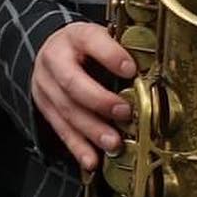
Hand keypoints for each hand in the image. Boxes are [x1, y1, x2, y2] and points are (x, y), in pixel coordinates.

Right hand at [31, 21, 134, 174]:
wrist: (52, 51)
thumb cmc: (85, 49)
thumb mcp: (100, 40)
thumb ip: (120, 53)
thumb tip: (152, 73)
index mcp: (74, 36)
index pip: (89, 40)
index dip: (109, 54)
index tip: (131, 69)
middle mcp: (54, 58)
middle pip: (71, 81)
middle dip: (99, 100)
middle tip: (124, 112)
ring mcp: (46, 84)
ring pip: (66, 109)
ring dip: (92, 130)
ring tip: (114, 144)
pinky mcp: (44, 106)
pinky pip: (60, 129)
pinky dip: (77, 147)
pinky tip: (92, 160)